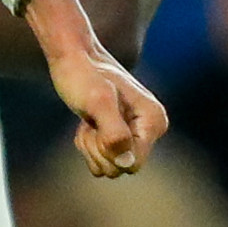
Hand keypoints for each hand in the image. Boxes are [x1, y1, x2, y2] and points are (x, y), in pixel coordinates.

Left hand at [23, 0, 168, 176]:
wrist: (73, 58)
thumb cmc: (84, 75)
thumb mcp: (98, 101)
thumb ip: (114, 133)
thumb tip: (126, 163)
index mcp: (154, 121)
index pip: (133, 163)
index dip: (109, 150)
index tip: (98, 124)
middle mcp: (150, 131)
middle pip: (120, 168)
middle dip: (98, 148)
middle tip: (91, 120)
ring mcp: (135, 135)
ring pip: (109, 165)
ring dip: (91, 146)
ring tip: (89, 119)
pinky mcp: (119, 136)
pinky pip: (101, 159)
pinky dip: (88, 145)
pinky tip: (87, 123)